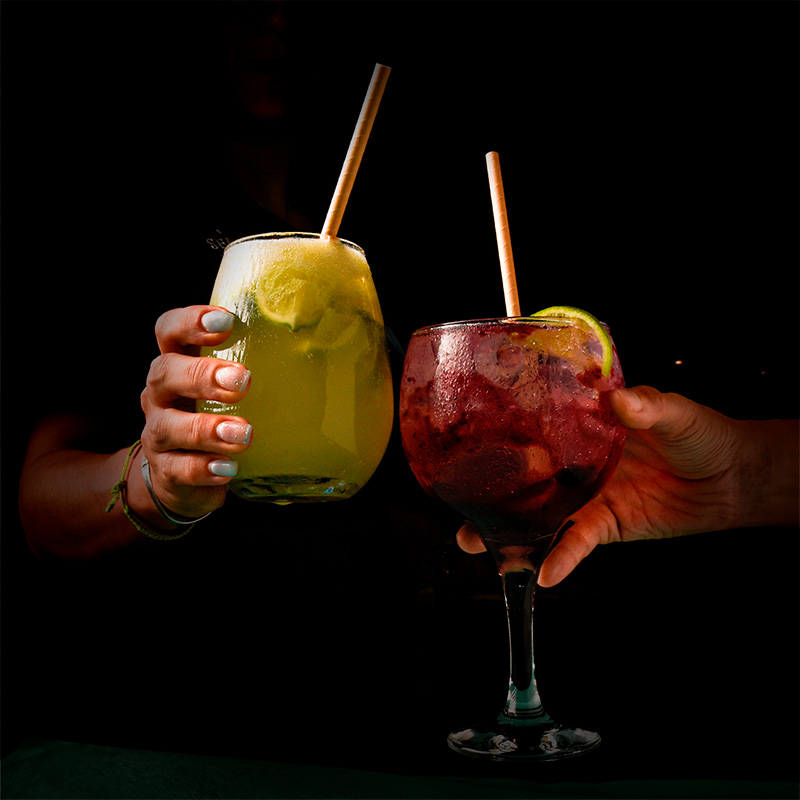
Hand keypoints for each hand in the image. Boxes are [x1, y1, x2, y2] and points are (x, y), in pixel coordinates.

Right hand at [140, 305, 252, 519]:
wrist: (188, 478)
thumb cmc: (220, 418)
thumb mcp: (236, 389)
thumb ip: (262, 366)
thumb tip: (320, 345)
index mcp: (179, 364)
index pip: (169, 330)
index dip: (190, 322)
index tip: (225, 322)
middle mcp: (161, 395)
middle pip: (164, 373)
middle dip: (202, 375)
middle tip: (242, 381)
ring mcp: (157, 434)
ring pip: (167, 426)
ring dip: (206, 429)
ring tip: (244, 433)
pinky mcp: (165, 471)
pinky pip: (178, 469)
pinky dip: (203, 468)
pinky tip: (228, 468)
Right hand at [457, 386, 791, 586]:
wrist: (733, 479)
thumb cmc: (703, 433)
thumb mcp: (675, 412)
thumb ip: (647, 407)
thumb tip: (619, 401)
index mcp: (586, 425)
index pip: (539, 426)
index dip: (507, 433)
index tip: (476, 438)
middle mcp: (579, 461)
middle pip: (527, 475)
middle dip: (492, 488)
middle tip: (460, 499)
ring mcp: (589, 494)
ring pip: (541, 514)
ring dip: (511, 531)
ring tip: (477, 544)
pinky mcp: (606, 525)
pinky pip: (577, 542)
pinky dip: (561, 557)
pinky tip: (544, 572)